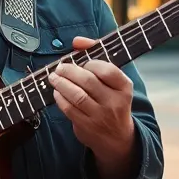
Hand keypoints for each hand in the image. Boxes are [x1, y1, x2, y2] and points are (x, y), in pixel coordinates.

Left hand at [47, 36, 135, 157]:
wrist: (117, 138)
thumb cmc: (112, 100)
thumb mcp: (113, 81)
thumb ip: (96, 56)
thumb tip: (77, 40)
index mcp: (124, 87)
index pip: (107, 70)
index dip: (91, 63)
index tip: (82, 62)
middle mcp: (114, 102)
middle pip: (88, 81)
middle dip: (69, 71)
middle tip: (59, 68)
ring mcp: (100, 116)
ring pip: (77, 95)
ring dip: (61, 84)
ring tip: (53, 77)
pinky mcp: (87, 127)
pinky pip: (69, 109)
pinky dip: (60, 98)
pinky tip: (57, 92)